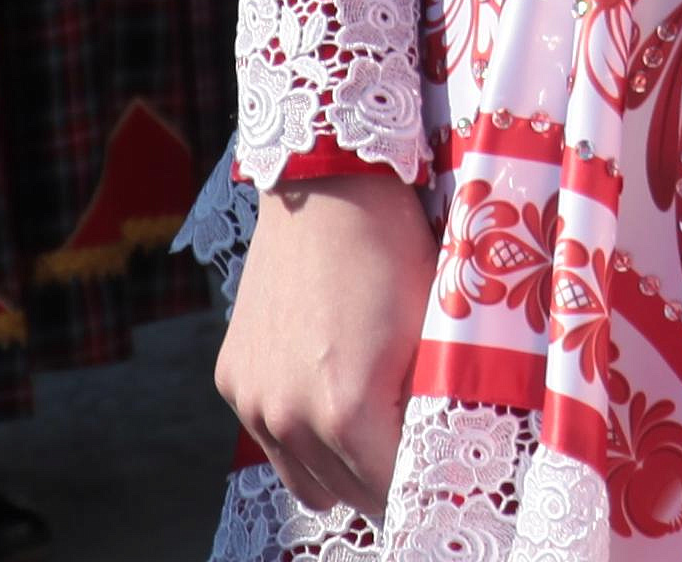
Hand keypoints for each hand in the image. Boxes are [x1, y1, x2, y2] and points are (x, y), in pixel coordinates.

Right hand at [216, 165, 431, 517]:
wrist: (326, 185)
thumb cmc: (394, 246)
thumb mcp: (432, 325)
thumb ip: (430, 398)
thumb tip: (442, 446)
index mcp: (346, 410)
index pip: (391, 490)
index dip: (426, 487)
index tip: (448, 480)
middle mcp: (288, 418)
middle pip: (347, 495)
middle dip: (386, 484)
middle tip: (420, 462)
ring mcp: (253, 402)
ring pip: (303, 479)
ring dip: (342, 471)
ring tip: (379, 440)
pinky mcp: (232, 380)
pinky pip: (272, 438)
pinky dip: (303, 437)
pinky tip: (333, 400)